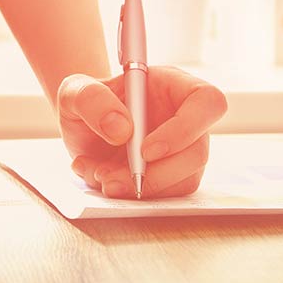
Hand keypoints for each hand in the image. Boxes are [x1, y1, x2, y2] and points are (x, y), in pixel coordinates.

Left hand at [56, 67, 226, 198]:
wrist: (83, 128)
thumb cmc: (87, 101)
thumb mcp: (75, 90)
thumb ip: (91, 99)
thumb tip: (122, 129)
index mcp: (174, 86)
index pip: (207, 102)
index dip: (185, 129)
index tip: (146, 150)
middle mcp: (186, 119)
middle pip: (198, 152)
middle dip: (155, 175)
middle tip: (111, 178)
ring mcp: (183, 150)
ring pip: (184, 180)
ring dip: (141, 189)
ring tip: (100, 176)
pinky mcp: (172, 177)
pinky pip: (165, 196)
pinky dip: (131, 195)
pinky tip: (103, 179)